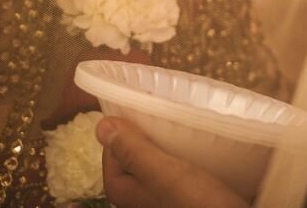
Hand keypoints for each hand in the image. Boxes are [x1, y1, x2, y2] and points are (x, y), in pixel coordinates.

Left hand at [96, 116, 246, 207]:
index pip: (112, 148)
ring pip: (159, 163)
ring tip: (191, 129)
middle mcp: (138, 198)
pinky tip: (205, 150)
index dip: (127, 126)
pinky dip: (188, 158)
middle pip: (137, 154)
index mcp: (122, 192)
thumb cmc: (196, 202)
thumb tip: (100, 125)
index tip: (149, 108)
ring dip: (173, 145)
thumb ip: (132, 150)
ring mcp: (161, 200)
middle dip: (153, 133)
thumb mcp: (163, 172)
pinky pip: (180, 172)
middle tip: (173, 116)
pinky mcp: (184, 200)